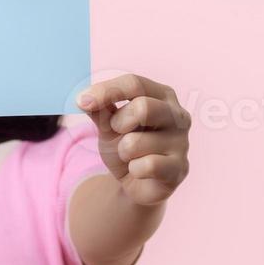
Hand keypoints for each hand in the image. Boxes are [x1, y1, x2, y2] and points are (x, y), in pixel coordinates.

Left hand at [76, 73, 190, 206]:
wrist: (138, 181)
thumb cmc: (127, 144)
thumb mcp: (109, 124)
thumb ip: (100, 108)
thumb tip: (84, 98)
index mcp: (162, 95)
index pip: (134, 83)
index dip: (106, 91)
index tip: (81, 101)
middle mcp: (178, 115)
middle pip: (143, 107)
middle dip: (118, 122)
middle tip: (116, 131)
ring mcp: (182, 142)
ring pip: (136, 143)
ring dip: (123, 152)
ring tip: (131, 155)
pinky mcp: (179, 168)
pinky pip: (146, 166)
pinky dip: (134, 170)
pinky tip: (141, 171)